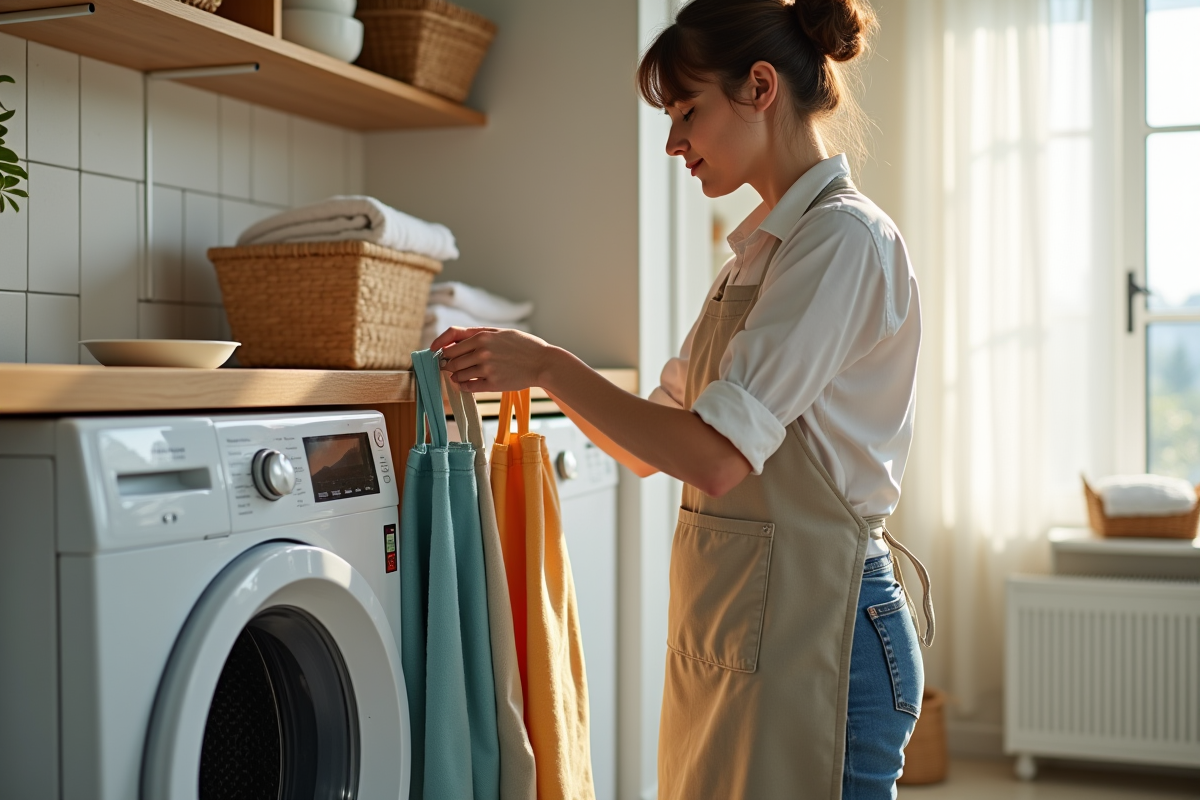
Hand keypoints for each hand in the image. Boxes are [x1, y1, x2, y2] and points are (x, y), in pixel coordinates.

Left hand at [430, 326, 557, 392]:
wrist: (543, 363)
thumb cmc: (524, 345)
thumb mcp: (501, 332)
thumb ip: (478, 334)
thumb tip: (455, 341)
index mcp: (482, 336)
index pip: (450, 342)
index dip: (439, 347)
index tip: (434, 351)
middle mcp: (481, 352)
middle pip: (450, 360)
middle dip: (447, 363)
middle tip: (448, 365)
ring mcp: (486, 368)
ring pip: (457, 374)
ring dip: (454, 375)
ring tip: (459, 375)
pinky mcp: (492, 384)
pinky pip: (467, 386)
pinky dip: (462, 386)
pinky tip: (465, 383)